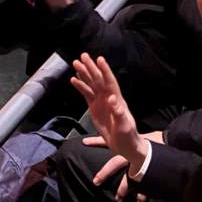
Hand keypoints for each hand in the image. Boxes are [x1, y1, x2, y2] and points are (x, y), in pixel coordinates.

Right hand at [70, 54, 149, 170]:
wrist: (124, 145)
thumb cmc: (127, 135)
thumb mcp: (124, 125)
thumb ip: (119, 112)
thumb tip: (112, 99)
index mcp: (117, 100)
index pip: (110, 82)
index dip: (105, 70)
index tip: (99, 59)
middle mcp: (109, 97)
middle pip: (98, 79)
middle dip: (91, 67)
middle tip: (82, 56)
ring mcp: (101, 102)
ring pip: (91, 84)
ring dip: (84, 74)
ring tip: (76, 63)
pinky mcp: (95, 108)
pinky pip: (86, 94)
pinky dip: (81, 86)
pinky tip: (74, 80)